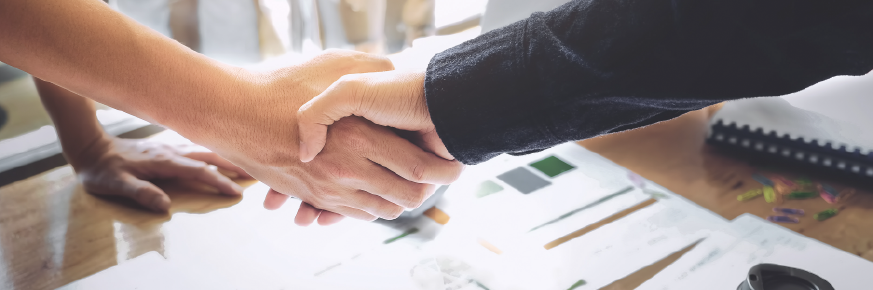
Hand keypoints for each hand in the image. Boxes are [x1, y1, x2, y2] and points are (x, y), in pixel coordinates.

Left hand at [71, 136, 251, 211]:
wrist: (89, 146)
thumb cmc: (101, 169)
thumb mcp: (115, 184)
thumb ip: (140, 193)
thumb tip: (165, 205)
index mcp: (164, 161)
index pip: (200, 170)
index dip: (220, 181)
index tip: (238, 192)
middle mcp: (172, 151)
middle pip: (211, 155)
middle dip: (235, 163)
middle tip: (258, 172)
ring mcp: (171, 146)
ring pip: (206, 148)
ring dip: (228, 155)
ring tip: (247, 162)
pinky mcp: (168, 146)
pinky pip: (198, 146)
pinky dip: (214, 149)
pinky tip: (220, 152)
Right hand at [180, 51, 461, 223]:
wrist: (233, 113)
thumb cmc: (283, 86)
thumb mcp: (335, 69)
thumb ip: (375, 69)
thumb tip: (405, 73)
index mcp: (363, 138)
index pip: (420, 169)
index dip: (443, 169)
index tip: (454, 162)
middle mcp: (350, 169)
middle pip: (406, 198)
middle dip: (426, 190)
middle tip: (431, 174)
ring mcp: (330, 187)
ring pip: (380, 210)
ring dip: (394, 198)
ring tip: (400, 179)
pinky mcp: (314, 194)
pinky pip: (352, 213)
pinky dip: (365, 206)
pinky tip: (366, 187)